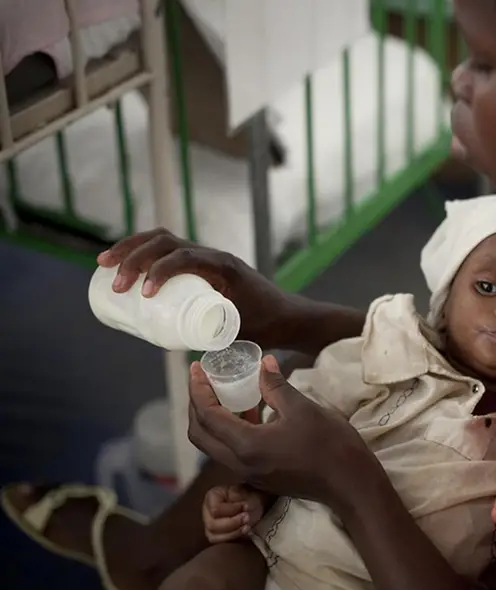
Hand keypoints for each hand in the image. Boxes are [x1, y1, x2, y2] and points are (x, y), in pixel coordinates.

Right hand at [96, 228, 287, 344]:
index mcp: (225, 267)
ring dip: (132, 248)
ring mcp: (207, 255)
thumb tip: (164, 342)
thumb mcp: (236, 330)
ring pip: (164, 239)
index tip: (144, 293)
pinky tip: (122, 261)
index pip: (186, 257)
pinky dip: (143, 250)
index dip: (160, 270)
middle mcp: (214, 255)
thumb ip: (205, 333)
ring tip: (105, 263)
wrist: (288, 316)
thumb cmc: (266, 326)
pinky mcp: (201, 262)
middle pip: (167, 242)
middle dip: (135, 257)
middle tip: (115, 284)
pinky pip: (169, 248)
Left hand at [187, 356, 382, 514]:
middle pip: (200, 434)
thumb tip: (264, 363)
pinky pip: (231, 450)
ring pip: (214, 444)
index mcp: (246, 445)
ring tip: (222, 391)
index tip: (196, 367)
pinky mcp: (260, 475)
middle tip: (202, 380)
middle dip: (196, 405)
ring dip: (211, 418)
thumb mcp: (302, 408)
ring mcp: (249, 472)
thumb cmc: (329, 444)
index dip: (197, 389)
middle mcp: (240, 463)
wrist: (349, 483)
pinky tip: (249, 410)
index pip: (207, 416)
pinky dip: (229, 429)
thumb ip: (276, 386)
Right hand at [202, 485, 265, 542]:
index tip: (246, 506)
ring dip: (233, 533)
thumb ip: (243, 500)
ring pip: (214, 537)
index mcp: (212, 497)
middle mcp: (206, 512)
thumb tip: (244, 508)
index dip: (232, 510)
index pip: (215, 509)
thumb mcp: (247, 493)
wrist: (251, 506)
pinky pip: (220, 543)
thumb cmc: (247, 497)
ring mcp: (209, 526)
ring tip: (247, 527)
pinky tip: (244, 534)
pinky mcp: (215, 537)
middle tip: (247, 518)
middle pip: (212, 525)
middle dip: (233, 523)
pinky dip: (233, 539)